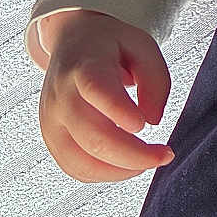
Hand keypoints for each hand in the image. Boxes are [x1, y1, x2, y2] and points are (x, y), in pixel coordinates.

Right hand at [37, 9, 174, 182]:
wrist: (73, 42)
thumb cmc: (112, 46)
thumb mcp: (143, 46)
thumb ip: (155, 81)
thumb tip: (152, 121)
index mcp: (85, 65)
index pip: (96, 90)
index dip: (118, 111)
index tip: (142, 125)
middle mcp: (61, 95)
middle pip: (92, 137)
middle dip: (134, 155)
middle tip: (165, 154)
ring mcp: (51, 121)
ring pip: (80, 162)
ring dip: (120, 170)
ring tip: (148, 160)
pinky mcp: (51, 139)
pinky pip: (75, 168)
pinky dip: (105, 174)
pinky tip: (127, 163)